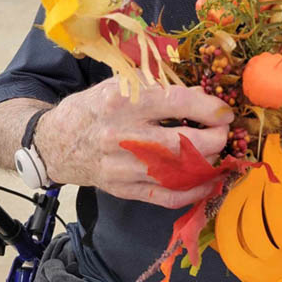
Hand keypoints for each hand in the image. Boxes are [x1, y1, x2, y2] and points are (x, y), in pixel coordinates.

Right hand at [36, 78, 233, 207]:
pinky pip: (166, 197)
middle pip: (182, 142)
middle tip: (224, 133)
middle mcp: (122, 135)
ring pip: (178, 172)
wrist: (57, 141)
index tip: (224, 111)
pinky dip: (192, 192)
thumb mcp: (122, 84)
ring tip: (217, 153)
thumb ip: (160, 86)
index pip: (176, 102)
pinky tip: (207, 182)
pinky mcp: (123, 189)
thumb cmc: (95, 106)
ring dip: (207, 164)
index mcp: (123, 101)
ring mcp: (122, 167)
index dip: (208, 107)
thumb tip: (200, 93)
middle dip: (214, 139)